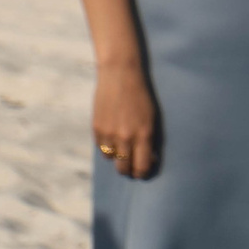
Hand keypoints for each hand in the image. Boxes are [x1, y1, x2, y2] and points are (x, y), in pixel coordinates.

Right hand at [93, 60, 156, 178]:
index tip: (144, 172)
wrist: (121, 76)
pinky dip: (108, 147)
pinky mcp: (96, 129)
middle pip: (124, 168)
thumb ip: (149, 138)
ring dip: (117, 157)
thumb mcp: (152, 117)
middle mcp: (125, 137)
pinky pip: (102, 148)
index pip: (141, 167)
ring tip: (124, 148)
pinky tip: (114, 137)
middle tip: (133, 166)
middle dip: (129, 170)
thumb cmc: (142, 96)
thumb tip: (147, 158)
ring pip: (111, 159)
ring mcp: (109, 134)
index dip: (143, 173)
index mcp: (144, 134)